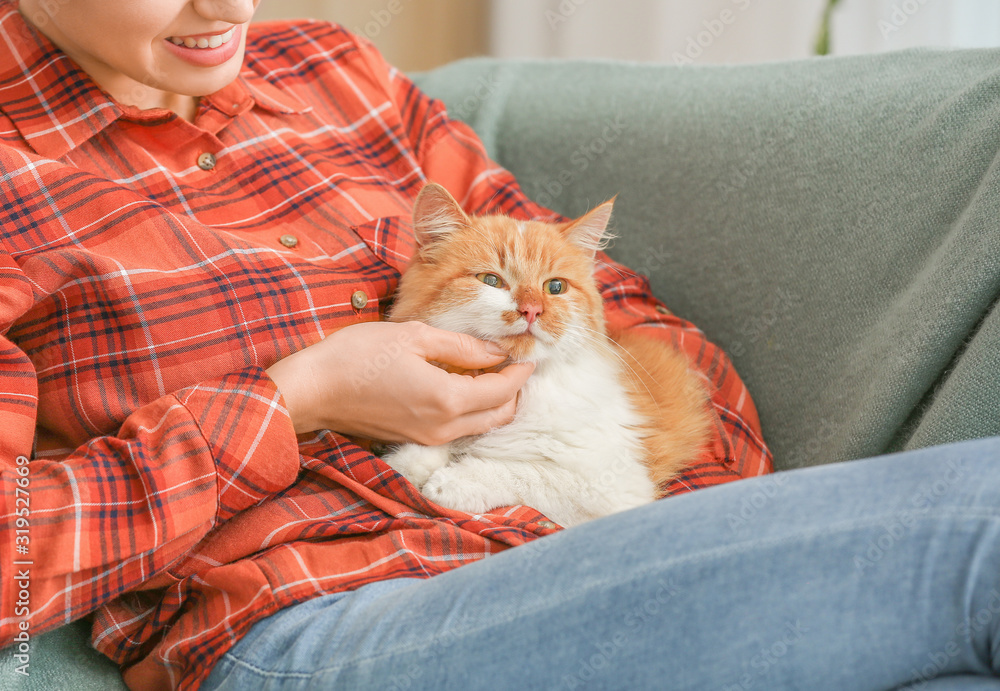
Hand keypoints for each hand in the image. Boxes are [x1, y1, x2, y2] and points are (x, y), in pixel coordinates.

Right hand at [265, 321, 533, 444]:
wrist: (311, 391)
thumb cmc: (356, 356)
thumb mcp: (414, 337)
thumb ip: (462, 347)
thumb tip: (497, 352)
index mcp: (448, 400)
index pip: (504, 390)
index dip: (520, 370)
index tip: (528, 352)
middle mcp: (444, 427)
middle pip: (500, 415)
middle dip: (514, 390)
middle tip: (514, 360)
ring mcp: (428, 438)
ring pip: (481, 425)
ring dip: (494, 401)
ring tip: (491, 368)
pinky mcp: (414, 439)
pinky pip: (458, 428)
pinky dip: (472, 408)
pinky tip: (463, 382)